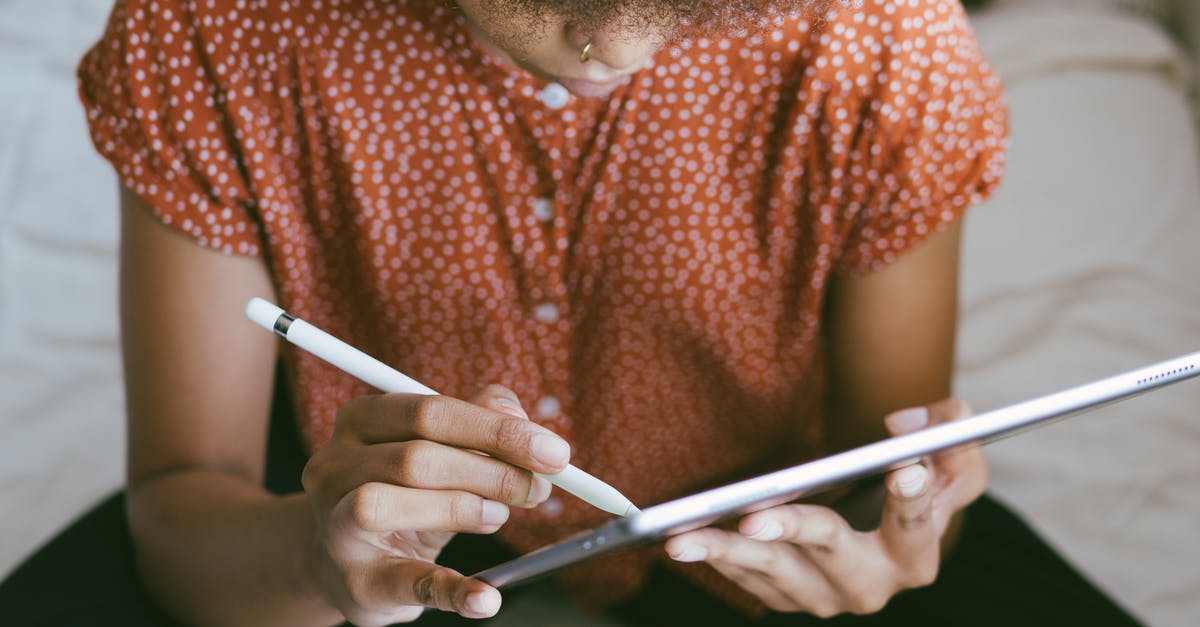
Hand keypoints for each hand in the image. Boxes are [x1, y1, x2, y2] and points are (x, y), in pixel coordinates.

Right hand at [300, 385, 568, 625]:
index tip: (554, 452)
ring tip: (499, 518)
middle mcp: (335, 466)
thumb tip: (520, 417)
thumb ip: (478, 423)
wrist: (345, 559)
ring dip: (460, 508)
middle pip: (415, 457)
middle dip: (491, 471)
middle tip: (538, 489)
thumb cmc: (403, 493)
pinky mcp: (357, 581)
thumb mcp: (437, 450)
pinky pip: (404, 582)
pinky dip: (452, 589)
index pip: (431, 412)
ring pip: (385, 503)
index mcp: (361, 421)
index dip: (498, 430)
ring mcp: (334, 525)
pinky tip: (487, 597)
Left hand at [664, 398, 986, 616]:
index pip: (919, 523)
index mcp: (918, 552)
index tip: (902, 467)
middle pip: (833, 554)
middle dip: (792, 531)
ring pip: (777, 573)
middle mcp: (874, 584)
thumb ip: (950, 431)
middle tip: (754, 516)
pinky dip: (718, 557)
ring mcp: (828, 598)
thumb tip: (902, 428)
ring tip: (683, 536)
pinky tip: (684, 538)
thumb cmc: (910, 481)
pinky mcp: (789, 599)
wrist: (878, 526)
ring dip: (728, 551)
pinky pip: (748, 580)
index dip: (914, 497)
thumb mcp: (947, 455)